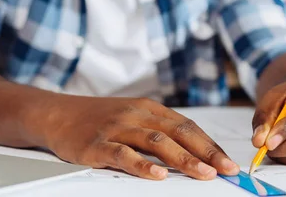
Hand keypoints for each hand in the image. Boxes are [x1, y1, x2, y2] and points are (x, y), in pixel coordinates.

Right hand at [42, 96, 239, 179]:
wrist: (58, 113)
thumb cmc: (99, 119)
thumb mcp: (133, 119)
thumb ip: (158, 132)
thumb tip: (192, 154)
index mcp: (150, 109)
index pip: (188, 126)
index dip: (210, 144)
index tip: (228, 161)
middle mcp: (138, 115)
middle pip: (179, 132)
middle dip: (206, 152)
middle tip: (226, 169)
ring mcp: (118, 128)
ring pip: (157, 142)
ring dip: (183, 159)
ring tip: (204, 174)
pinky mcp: (98, 144)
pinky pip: (123, 154)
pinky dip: (142, 165)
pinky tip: (158, 175)